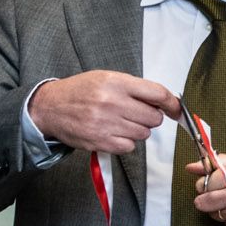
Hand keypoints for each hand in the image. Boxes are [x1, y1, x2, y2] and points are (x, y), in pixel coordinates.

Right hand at [27, 70, 178, 154]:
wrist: (49, 107)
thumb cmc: (80, 92)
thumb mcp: (106, 78)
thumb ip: (135, 88)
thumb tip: (166, 102)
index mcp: (115, 82)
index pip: (158, 94)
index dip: (172, 104)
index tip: (176, 110)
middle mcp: (112, 102)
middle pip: (154, 118)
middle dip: (148, 117)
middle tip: (133, 113)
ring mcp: (106, 123)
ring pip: (144, 134)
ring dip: (136, 130)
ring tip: (118, 121)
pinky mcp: (101, 141)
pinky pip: (130, 146)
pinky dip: (125, 142)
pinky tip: (111, 132)